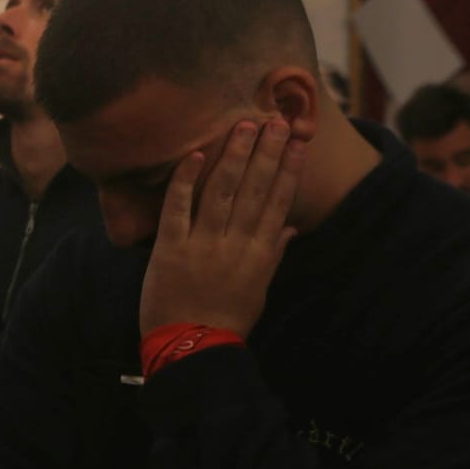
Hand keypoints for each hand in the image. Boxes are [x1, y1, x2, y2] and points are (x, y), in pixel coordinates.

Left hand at [140, 118, 307, 337]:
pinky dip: (185, 181)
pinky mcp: (170, 250)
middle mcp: (236, 245)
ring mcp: (203, 245)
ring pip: (221, 192)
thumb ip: (273, 254)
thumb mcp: (259, 288)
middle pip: (254, 190)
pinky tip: (195, 155)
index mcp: (261, 254)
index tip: (299, 142)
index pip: (278, 203)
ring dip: (234, 156)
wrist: (192, 348)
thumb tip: (290, 225)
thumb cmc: (226, 320)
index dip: (289, 170)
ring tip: (244, 126)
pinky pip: (177, 209)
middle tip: (276, 120)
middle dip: (267, 153)